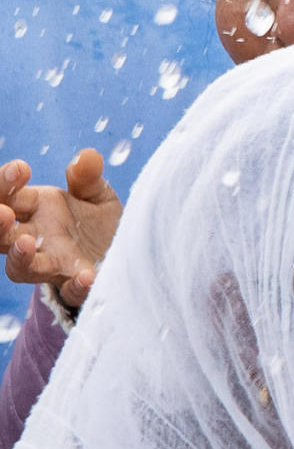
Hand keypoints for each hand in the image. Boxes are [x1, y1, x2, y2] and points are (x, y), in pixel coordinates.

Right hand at [0, 149, 122, 312]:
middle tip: (2, 212)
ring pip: (20, 268)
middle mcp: (36, 237)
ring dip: (19, 256)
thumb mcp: (97, 195)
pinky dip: (76, 286)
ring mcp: (54, 264)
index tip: (21, 169)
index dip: (5, 183)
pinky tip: (86, 276)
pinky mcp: (77, 285)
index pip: (7, 196)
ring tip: (26, 242)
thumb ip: (89, 177)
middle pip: (1, 233)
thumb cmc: (99, 222)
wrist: (125, 252)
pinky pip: (70, 291)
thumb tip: (87, 156)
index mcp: (35, 208)